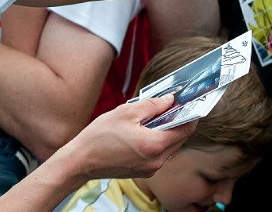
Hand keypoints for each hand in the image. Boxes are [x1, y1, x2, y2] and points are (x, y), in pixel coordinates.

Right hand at [63, 94, 195, 180]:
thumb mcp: (127, 112)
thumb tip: (170, 100)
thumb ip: (153, 105)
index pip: (186, 129)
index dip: (190, 114)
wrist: (81, 161)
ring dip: (167, 131)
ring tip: (154, 116)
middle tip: (171, 105)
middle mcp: (157, 161)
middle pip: (180, 138)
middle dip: (178, 121)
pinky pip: (159, 153)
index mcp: (155, 145)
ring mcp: (151, 168)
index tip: (189, 102)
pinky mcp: (143, 171)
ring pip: (170, 146)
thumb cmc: (99, 137)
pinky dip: (158, 140)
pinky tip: (145, 130)